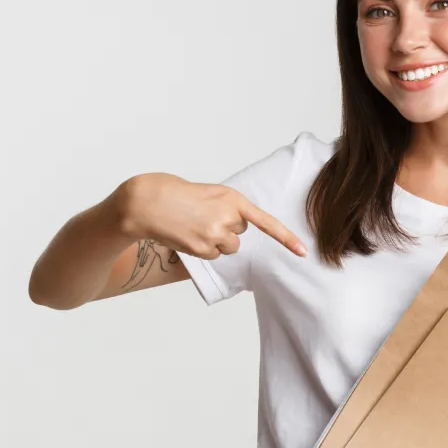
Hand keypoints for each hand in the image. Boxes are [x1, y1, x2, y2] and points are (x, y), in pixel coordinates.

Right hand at [114, 173, 306, 259]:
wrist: (145, 202)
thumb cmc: (171, 192)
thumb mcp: (205, 192)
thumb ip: (224, 206)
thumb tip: (231, 227)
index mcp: (231, 198)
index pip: (264, 222)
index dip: (285, 238)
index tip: (303, 252)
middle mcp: (227, 217)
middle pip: (239, 234)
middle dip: (225, 228)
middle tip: (202, 216)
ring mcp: (214, 235)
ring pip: (228, 247)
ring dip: (215, 241)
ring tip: (193, 226)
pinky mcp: (202, 249)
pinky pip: (213, 255)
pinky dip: (203, 249)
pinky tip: (187, 234)